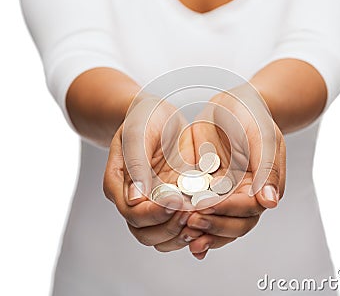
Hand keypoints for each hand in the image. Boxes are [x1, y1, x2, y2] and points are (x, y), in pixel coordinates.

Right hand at [103, 94, 202, 251]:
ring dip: (182, 234)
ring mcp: (155, 203)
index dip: (153, 214)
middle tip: (190, 212)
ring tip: (200, 218)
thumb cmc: (143, 119)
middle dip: (169, 228)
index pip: (132, 213)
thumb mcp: (138, 134)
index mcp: (119, 185)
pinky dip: (193, 226)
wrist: (159, 116)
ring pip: (163, 237)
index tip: (175, 201)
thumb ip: (136, 164)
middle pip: (146, 233)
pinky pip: (180, 225)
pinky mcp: (174, 201)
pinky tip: (207, 216)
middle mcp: (135, 199)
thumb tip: (135, 199)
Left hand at [187, 84, 285, 258]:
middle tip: (191, 221)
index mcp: (262, 186)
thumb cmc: (252, 116)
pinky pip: (197, 209)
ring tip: (182, 233)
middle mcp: (243, 195)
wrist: (230, 105)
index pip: (249, 209)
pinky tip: (175, 225)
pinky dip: (187, 219)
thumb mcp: (263, 137)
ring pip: (215, 222)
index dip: (230, 211)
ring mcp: (223, 194)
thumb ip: (267, 168)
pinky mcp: (204, 189)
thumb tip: (270, 202)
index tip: (209, 206)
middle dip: (213, 225)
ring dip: (200, 231)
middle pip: (233, 223)